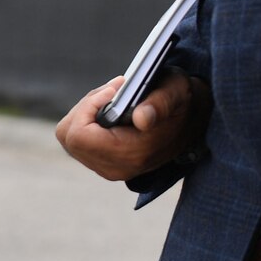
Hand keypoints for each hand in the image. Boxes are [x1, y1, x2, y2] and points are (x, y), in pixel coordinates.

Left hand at [55, 67, 208, 180]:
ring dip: (85, 114)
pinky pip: (77, 142)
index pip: (79, 135)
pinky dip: (87, 122)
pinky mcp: (103, 165)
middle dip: (85, 108)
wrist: (192, 124)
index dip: (88, 107)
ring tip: (113, 100)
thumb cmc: (180, 101)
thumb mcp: (176, 91)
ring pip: (69, 138)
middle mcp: (116, 168)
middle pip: (69, 136)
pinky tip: (110, 112)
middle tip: (114, 92)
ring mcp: (108, 169)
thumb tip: (141, 119)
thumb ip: (160, 104)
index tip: (113, 92)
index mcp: (131, 154)